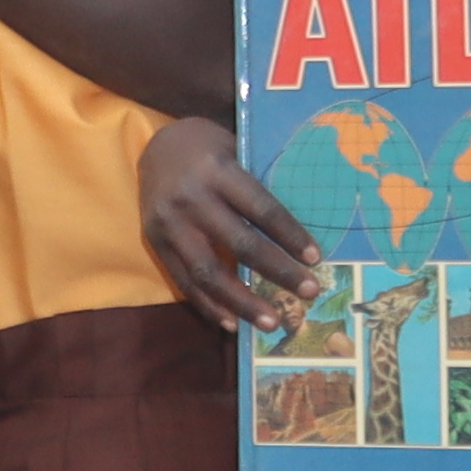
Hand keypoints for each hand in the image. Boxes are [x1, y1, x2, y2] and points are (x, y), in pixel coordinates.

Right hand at [136, 119, 319, 331]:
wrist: (158, 148)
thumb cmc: (211, 151)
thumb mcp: (238, 153)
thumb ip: (257, 189)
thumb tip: (297, 236)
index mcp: (217, 170)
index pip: (261, 209)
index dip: (290, 235)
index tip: (316, 259)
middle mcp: (190, 198)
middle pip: (239, 243)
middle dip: (278, 271)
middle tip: (310, 293)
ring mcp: (168, 223)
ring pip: (208, 271)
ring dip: (242, 301)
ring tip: (271, 322)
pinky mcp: (154, 242)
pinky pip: (183, 281)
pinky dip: (209, 305)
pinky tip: (232, 322)